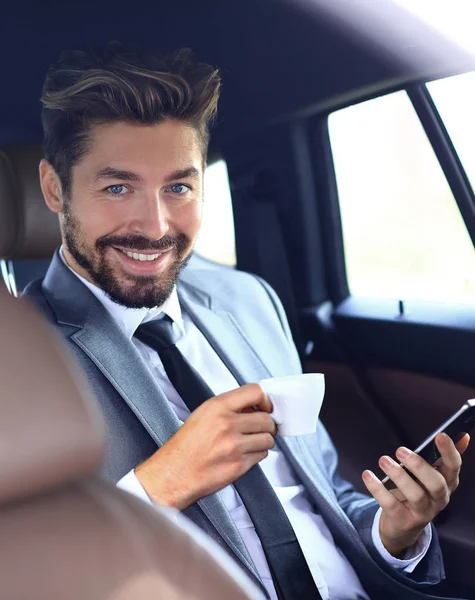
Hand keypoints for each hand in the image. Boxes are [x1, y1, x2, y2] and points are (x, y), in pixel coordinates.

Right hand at [136, 384, 275, 509]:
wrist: (174, 473)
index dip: (266, 400)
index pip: (255, 392)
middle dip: (267, 425)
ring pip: (268, 439)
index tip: (267, 407)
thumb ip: (229, 406)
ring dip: (263, 441)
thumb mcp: (203, 413)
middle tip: (261, 428)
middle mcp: (227, 424)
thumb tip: (254, 404)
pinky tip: (243, 454)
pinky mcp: (239, 465)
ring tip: (250, 442)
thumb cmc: (186, 446)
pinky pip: (262, 455)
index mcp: (217, 407)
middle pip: (266, 419)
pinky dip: (257, 455)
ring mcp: (234, 445)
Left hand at [362, 432, 469, 556]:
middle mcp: (439, 499)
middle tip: (400, 450)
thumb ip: (443, 457)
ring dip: (398, 475)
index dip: (449, 452)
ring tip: (383, 460)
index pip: (454, 467)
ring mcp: (423, 513)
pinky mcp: (404, 521)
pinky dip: (378, 489)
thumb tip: (462, 435)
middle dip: (419, 466)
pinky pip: (391, 505)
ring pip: (416, 495)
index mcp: (447, 484)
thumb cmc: (418, 492)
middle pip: (436, 484)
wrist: (403, 527)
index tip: (440, 435)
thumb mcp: (431, 475)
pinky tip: (368, 475)